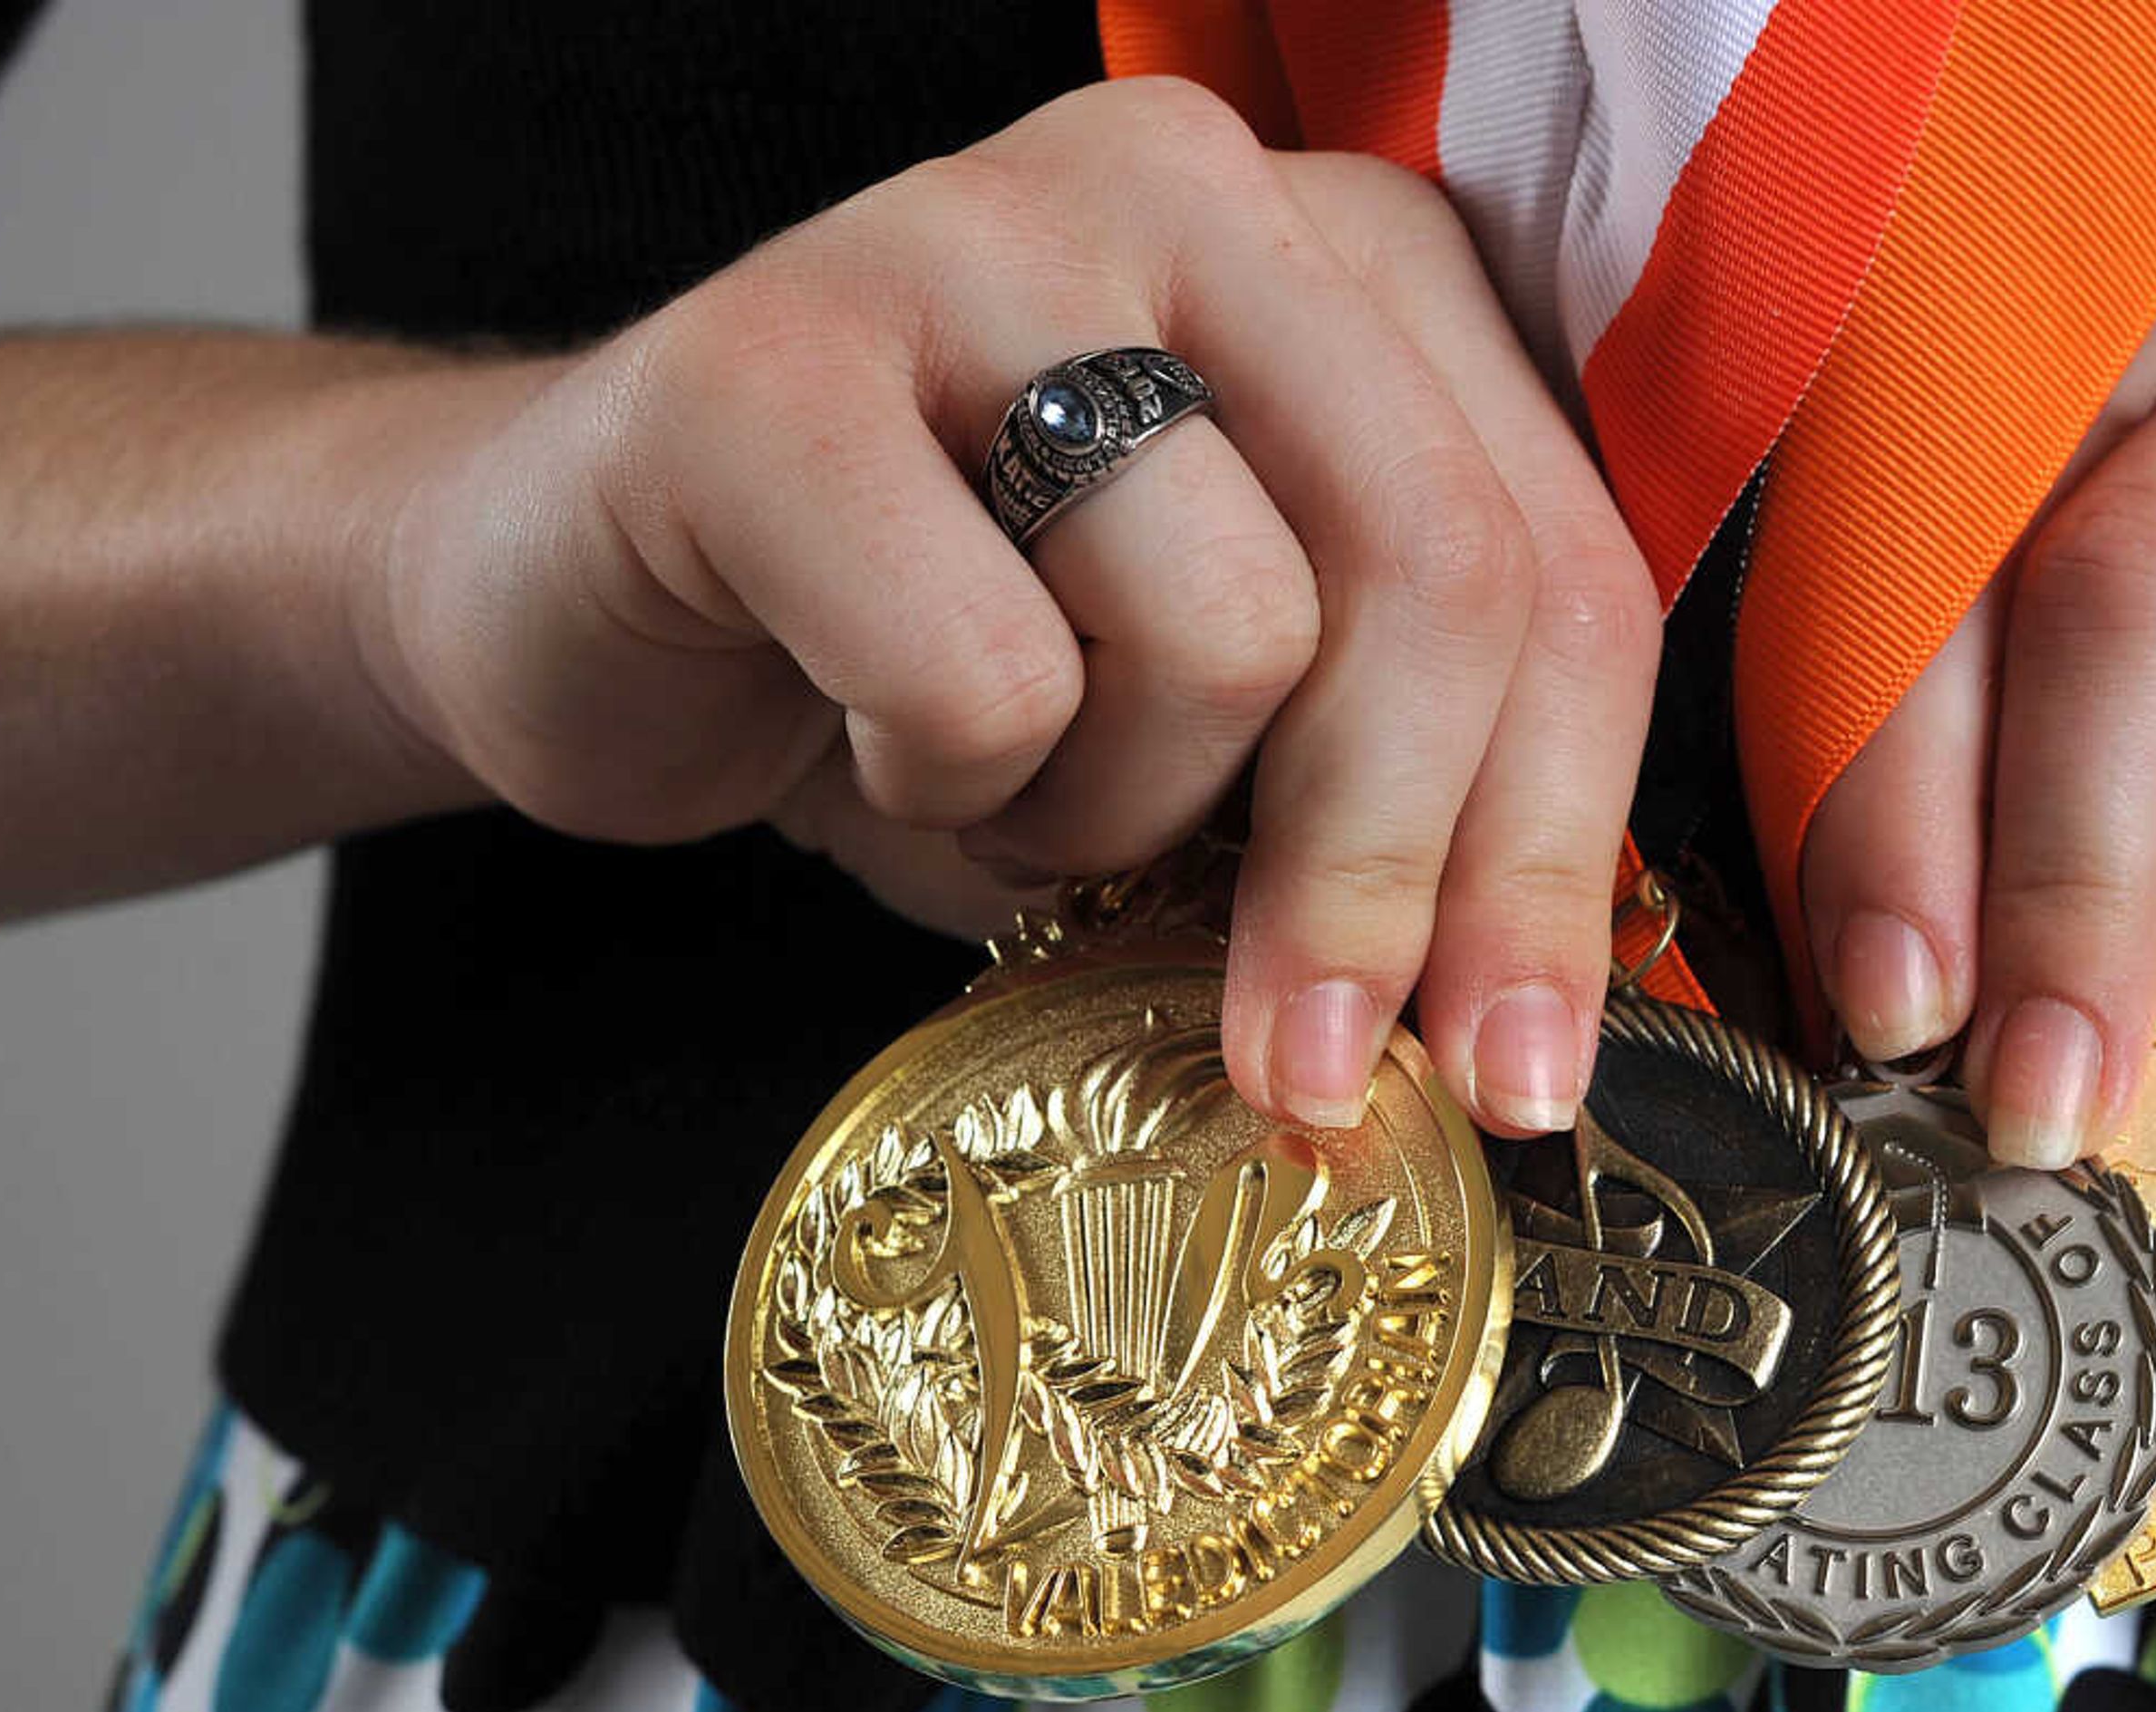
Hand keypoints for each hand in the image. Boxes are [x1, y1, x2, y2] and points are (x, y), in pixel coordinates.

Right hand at [354, 78, 1657, 1136]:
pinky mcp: (774, 351)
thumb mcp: (1230, 744)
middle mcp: (1198, 188)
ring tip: (1011, 785)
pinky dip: (941, 785)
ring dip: (1117, 812)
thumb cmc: (948, 670)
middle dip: (1387, 877)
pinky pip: (985, 672)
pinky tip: (866, 732)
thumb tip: (1524, 1043)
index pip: (1562, 573)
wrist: (592, 617)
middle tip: (1301, 1064)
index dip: (1559, 858)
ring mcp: (983, 236)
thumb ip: (1401, 808)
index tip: (1517, 1079)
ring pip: (1229, 631)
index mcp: (1361, 262)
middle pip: (1440, 581)